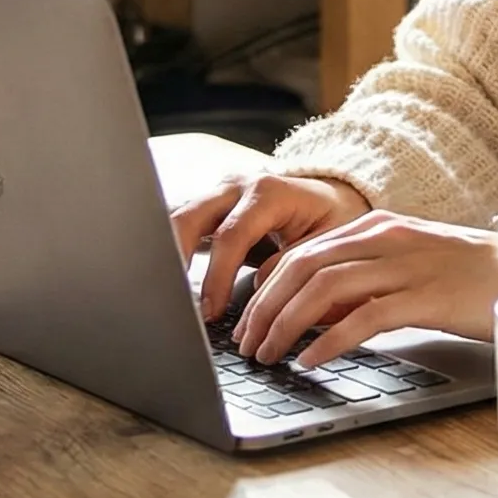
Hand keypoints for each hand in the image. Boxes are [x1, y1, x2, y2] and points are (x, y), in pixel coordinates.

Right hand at [168, 172, 370, 322]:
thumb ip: (292, 263)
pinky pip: (182, 226)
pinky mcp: (210, 207)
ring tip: (164, 295)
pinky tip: (170, 282)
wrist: (332, 197)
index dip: (218, 276)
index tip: (211, 311)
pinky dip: (173, 253)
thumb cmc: (332, 220)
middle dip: (174, 259)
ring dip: (167, 256)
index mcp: (269, 191)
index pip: (232, 234)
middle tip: (170, 300)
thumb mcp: (326, 242)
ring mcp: (219, 194)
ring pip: (177, 218)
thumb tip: (259, 288)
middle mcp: (237, 186)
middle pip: (189, 217)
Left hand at [232, 211, 497, 368]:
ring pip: (324, 289)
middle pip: (303, 267)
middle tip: (246, 343)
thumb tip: (314, 312)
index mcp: (376, 227)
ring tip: (268, 355)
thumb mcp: (406, 264)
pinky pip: (363, 318)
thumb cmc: (466, 278)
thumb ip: (363, 276)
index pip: (302, 252)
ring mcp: (404, 266)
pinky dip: (329, 341)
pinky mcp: (424, 297)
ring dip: (286, 325)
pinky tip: (310, 361)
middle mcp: (384, 239)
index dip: (265, 287)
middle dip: (265, 308)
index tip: (246, 319)